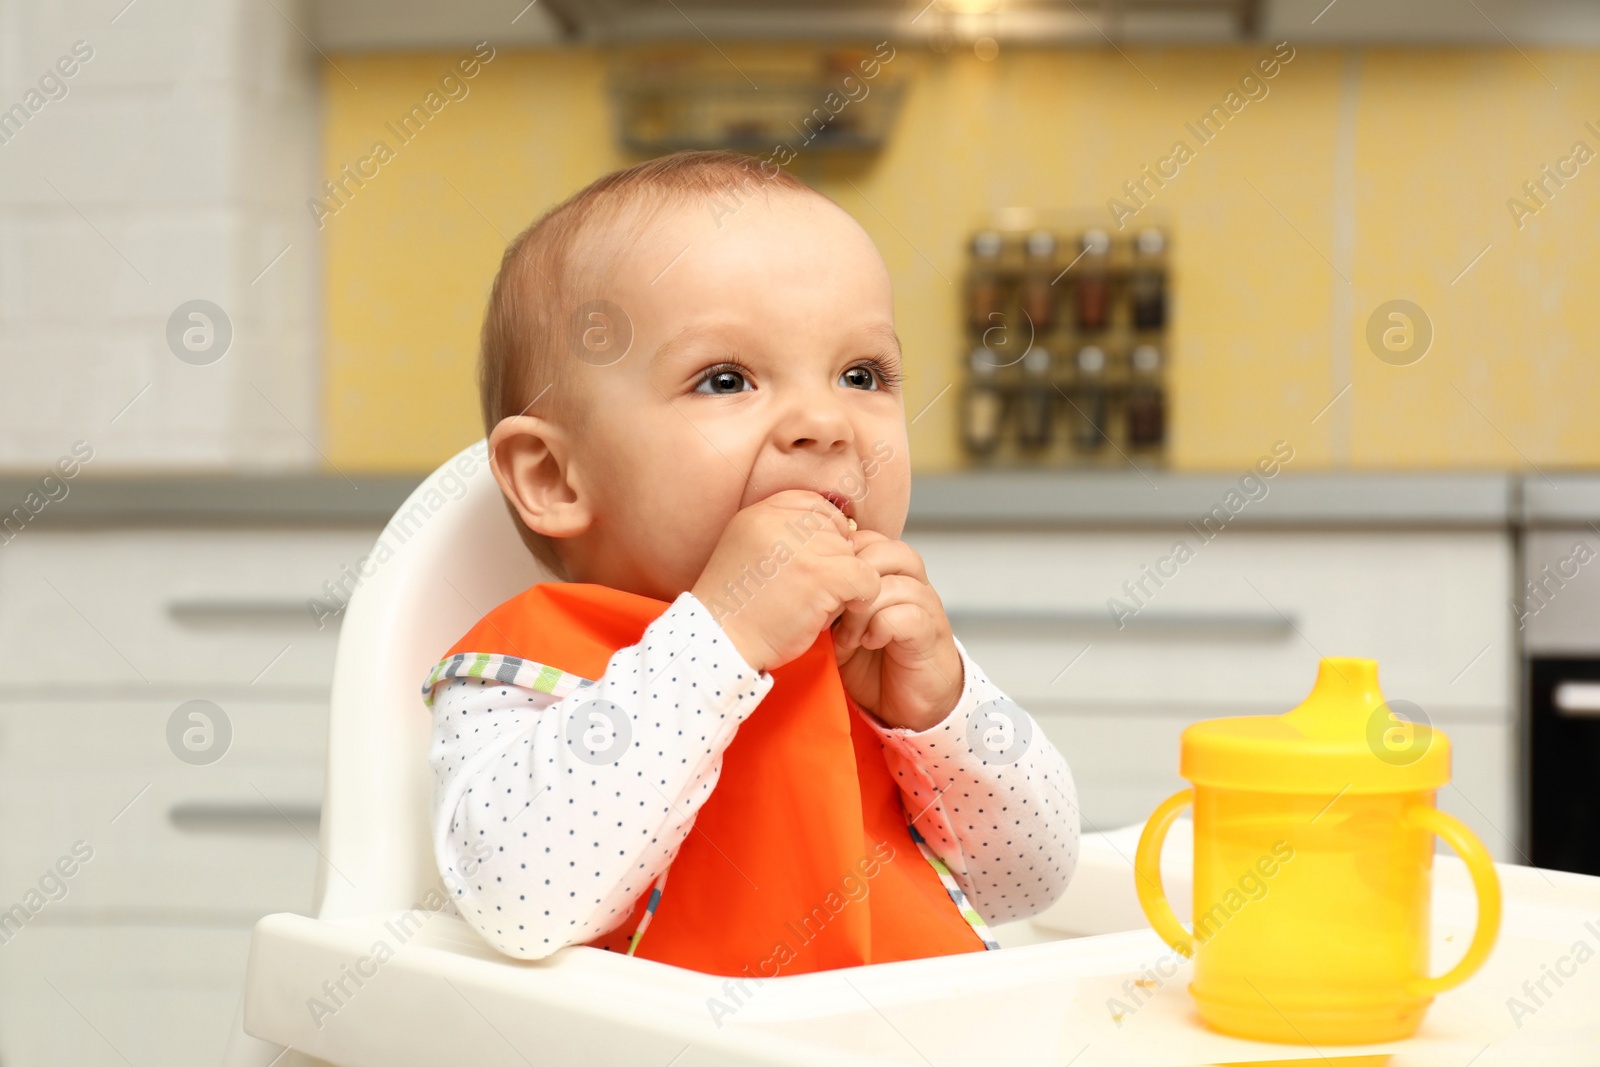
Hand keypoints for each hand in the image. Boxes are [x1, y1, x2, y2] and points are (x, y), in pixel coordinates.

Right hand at [691, 490, 879, 673]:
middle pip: (834, 530)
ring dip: (842, 582)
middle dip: (831, 561)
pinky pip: (865, 576)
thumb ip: (784, 534)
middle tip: (811, 592)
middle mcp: (779, 522)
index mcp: (760, 513)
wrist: (720, 643)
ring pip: (850, 554)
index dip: (824, 532)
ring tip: (815, 605)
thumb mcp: (749, 552)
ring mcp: (802, 547)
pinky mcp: (821, 575)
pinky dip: (862, 596)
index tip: (815, 562)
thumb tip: (842, 532)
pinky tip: (846, 610)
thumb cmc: (739, 608)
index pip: (814, 504)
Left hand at [831, 530, 963, 732]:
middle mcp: (911, 583)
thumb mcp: (839, 628)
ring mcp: (925, 607)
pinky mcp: (931, 634)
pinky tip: (870, 643)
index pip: (867, 539)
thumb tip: (796, 585)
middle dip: (851, 580)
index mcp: (889, 575)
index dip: (841, 559)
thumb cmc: (872, 665)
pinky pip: (908, 614)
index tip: (821, 592)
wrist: (906, 706)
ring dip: (863, 610)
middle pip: (886, 551)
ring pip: (896, 583)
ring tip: (849, 637)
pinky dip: (882, 627)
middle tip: (832, 614)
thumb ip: (827, 603)